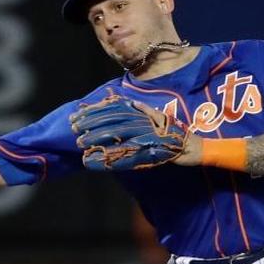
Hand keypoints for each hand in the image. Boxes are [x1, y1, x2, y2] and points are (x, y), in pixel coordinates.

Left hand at [70, 92, 188, 170]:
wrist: (192, 148)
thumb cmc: (173, 133)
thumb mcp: (158, 116)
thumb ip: (143, 109)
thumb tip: (128, 101)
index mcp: (142, 113)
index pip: (114, 109)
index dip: (94, 111)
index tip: (77, 114)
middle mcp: (143, 123)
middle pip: (112, 121)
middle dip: (90, 124)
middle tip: (72, 128)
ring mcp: (145, 138)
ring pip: (117, 137)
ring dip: (97, 141)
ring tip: (80, 145)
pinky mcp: (148, 154)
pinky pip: (125, 157)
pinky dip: (109, 160)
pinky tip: (94, 163)